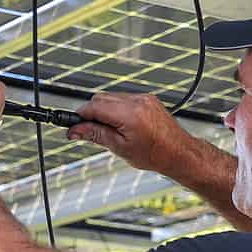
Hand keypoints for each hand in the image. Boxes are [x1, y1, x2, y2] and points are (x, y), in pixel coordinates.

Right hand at [69, 91, 189, 173]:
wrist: (179, 153)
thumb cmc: (156, 154)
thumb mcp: (120, 148)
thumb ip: (96, 135)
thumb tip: (75, 130)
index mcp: (130, 114)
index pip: (94, 107)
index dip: (80, 116)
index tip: (73, 125)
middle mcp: (137, 102)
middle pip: (100, 99)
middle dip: (92, 113)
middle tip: (90, 131)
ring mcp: (144, 98)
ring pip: (111, 97)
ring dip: (104, 110)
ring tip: (112, 131)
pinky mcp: (147, 98)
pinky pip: (124, 98)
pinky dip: (117, 108)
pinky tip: (122, 124)